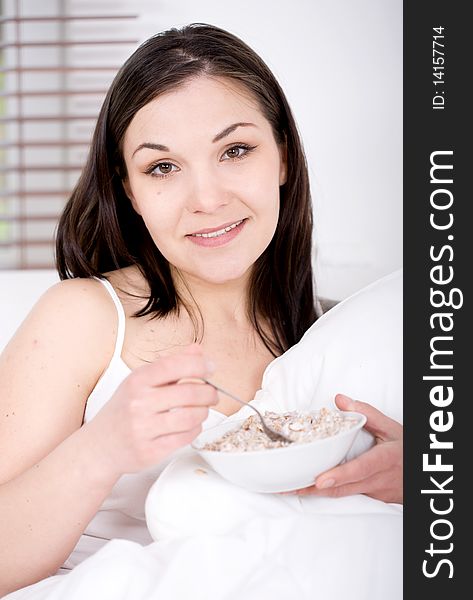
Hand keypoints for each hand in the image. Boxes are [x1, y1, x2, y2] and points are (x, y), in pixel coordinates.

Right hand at [85, 344, 217, 475]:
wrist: (99, 446)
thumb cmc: (124, 410)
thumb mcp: (141, 382)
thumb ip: (171, 365)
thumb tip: (198, 351)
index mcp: (137, 381)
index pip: (174, 365)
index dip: (199, 364)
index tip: (210, 367)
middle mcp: (138, 403)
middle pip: (188, 393)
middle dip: (209, 392)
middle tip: (213, 393)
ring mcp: (143, 429)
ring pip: (190, 417)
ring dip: (203, 412)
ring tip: (202, 409)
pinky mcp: (149, 451)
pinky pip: (185, 438)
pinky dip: (195, 429)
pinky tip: (191, 425)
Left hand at [294, 394, 402, 503]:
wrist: (422, 474)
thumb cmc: (406, 449)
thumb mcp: (392, 428)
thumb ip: (366, 413)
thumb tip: (340, 400)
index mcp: (384, 459)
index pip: (360, 469)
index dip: (339, 475)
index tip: (320, 480)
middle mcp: (378, 479)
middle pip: (344, 488)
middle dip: (316, 489)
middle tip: (291, 487)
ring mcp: (375, 493)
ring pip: (343, 495)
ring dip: (318, 494)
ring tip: (293, 488)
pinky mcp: (372, 499)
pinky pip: (349, 496)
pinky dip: (330, 493)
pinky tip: (312, 489)